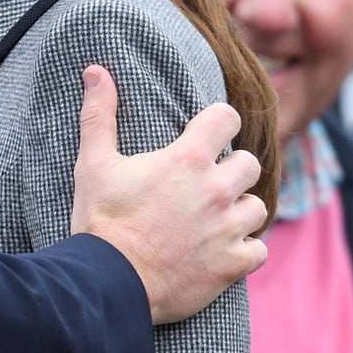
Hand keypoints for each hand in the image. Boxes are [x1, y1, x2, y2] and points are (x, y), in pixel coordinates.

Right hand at [69, 64, 267, 324]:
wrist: (109, 282)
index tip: (207, 133)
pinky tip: (221, 250)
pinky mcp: (233, 264)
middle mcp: (217, 190)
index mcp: (187, 160)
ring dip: (240, 211)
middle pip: (250, 163)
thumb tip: (96, 70)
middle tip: (206, 183)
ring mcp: (229, 229)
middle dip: (232, 170)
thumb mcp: (94, 163)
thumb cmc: (100, 221)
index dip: (219, 122)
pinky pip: (258, 249)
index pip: (227, 119)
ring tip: (215, 219)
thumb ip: (99, 114)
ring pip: (257, 207)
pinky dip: (244, 250)